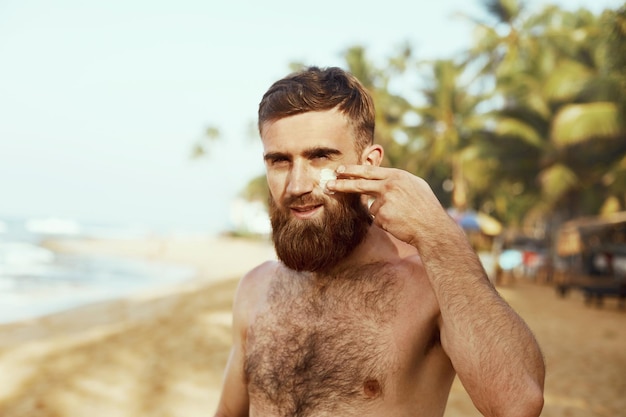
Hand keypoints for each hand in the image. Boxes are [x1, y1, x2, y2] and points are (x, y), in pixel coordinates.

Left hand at [327, 165, 456, 246]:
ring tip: (401, 217)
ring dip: (383, 214)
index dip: (353, 171)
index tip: (339, 170)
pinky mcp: (382, 216)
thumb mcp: (415, 186)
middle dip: (342, 184)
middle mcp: (389, 185)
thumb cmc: (426, 208)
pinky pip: (377, 220)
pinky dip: (385, 223)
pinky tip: (399, 223)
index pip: (369, 171)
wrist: (433, 227)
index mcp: (397, 176)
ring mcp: (385, 201)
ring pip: (373, 208)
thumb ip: (396, 181)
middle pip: (359, 184)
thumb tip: (381, 180)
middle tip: (328, 184)